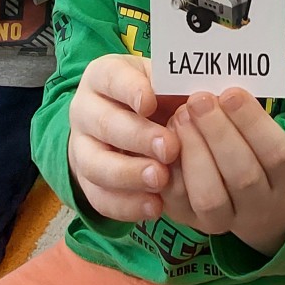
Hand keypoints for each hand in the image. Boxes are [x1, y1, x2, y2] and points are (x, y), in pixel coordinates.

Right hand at [67, 55, 183, 222]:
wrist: (122, 124)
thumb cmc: (151, 97)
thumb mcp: (161, 81)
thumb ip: (175, 86)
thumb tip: (203, 97)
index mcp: (102, 77)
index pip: (110, 77)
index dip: (129, 89)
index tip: (150, 102)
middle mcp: (85, 111)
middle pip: (103, 124)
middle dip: (137, 137)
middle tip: (169, 148)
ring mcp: (81, 148)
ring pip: (95, 165)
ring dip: (129, 175)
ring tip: (161, 180)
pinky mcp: (86, 182)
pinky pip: (99, 198)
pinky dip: (126, 205)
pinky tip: (155, 206)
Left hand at [161, 90, 284, 254]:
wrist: (249, 203)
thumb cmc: (250, 151)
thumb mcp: (258, 133)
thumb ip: (242, 113)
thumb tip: (215, 80)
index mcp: (281, 178)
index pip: (275, 153)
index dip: (252, 122)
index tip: (229, 92)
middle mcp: (259, 205)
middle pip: (243, 176)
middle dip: (218, 133)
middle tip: (198, 100)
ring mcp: (225, 221)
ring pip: (210, 198)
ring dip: (194, 153)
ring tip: (180, 117)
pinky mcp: (192, 223)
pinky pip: (178, 203)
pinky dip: (170, 170)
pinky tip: (166, 141)